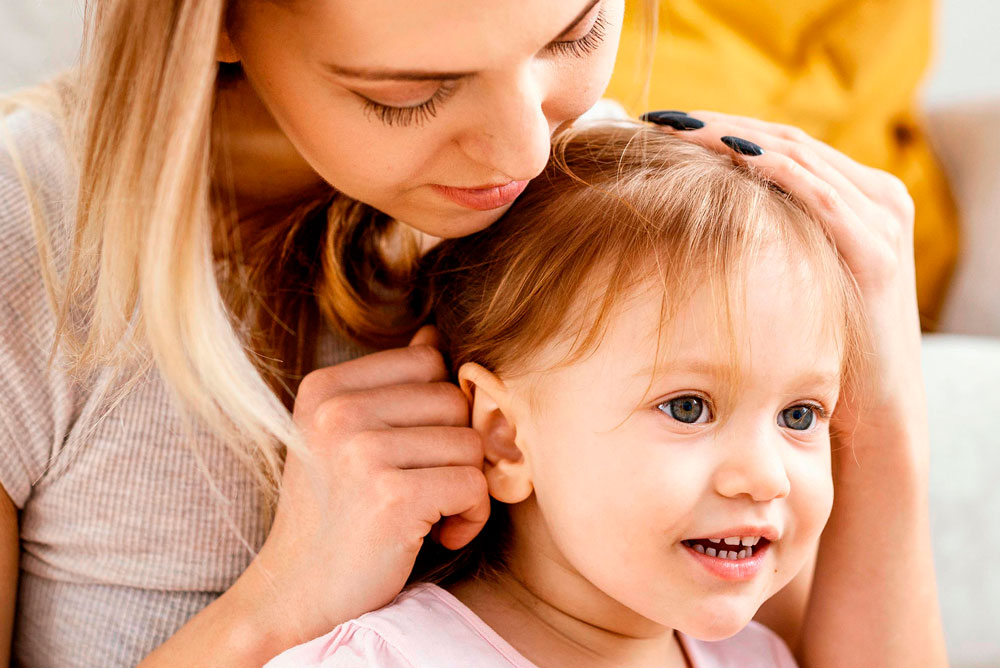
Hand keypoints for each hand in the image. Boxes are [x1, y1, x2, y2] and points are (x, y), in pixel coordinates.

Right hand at [236, 326, 489, 649]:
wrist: (296, 592)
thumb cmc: (332, 512)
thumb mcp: (343, 435)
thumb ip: (388, 385)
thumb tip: (434, 333)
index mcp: (325, 388)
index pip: (428, 360)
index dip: (438, 408)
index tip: (414, 449)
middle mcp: (338, 412)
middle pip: (454, 400)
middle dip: (454, 448)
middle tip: (424, 485)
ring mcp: (363, 453)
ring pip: (471, 443)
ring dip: (465, 486)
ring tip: (428, 512)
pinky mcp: (393, 497)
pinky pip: (475, 485)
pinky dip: (471, 517)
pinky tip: (437, 534)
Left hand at [644, 110, 925, 456]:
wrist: (871, 412)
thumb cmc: (817, 349)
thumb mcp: (790, 280)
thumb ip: (764, 241)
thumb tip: (694, 220)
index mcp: (855, 198)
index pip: (780, 144)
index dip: (721, 128)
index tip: (664, 123)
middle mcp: (874, 198)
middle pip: (785, 140)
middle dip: (718, 126)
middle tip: (660, 118)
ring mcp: (880, 220)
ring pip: (797, 157)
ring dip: (733, 138)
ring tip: (677, 129)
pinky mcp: (876, 251)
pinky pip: (818, 194)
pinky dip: (772, 169)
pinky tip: (727, 155)